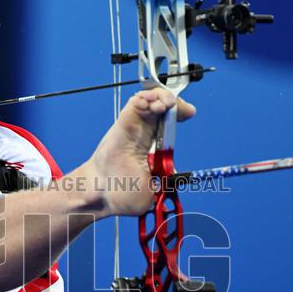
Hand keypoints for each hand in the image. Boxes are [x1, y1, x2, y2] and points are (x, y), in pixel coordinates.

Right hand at [84, 87, 195, 216]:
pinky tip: (150, 104)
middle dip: (175, 102)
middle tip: (177, 107)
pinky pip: (136, 102)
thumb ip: (168, 184)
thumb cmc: (123, 194)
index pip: (171, 123)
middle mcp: (145, 134)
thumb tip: (178, 179)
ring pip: (151, 100)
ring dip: (162, 97)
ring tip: (164, 105)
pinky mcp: (124, 122)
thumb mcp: (156, 192)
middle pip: (164, 107)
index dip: (180, 113)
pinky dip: (145, 97)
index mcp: (155, 147)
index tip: (190, 113)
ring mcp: (134, 126)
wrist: (102, 194)